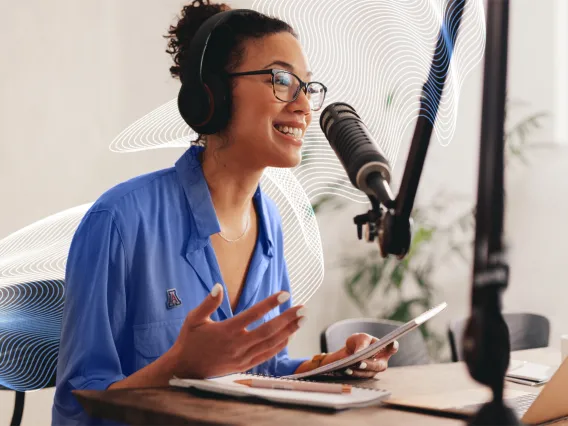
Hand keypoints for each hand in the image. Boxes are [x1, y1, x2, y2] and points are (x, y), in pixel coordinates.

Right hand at [169, 284, 305, 378]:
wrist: (185, 369)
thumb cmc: (189, 341)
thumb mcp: (194, 319)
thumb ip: (207, 303)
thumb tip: (218, 286)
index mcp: (226, 330)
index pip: (253, 314)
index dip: (270, 303)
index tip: (285, 293)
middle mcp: (237, 345)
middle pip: (268, 330)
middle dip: (288, 318)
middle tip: (303, 308)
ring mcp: (242, 357)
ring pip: (271, 344)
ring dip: (289, 331)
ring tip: (302, 319)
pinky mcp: (244, 365)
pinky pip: (267, 355)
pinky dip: (280, 345)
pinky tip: (290, 335)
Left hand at [322, 333, 398, 378]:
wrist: (348, 351)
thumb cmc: (358, 342)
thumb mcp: (360, 338)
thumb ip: (362, 344)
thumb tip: (359, 354)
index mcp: (384, 349)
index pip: (392, 348)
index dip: (393, 347)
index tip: (392, 344)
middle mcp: (382, 360)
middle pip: (379, 365)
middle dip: (369, 365)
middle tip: (359, 362)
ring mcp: (374, 370)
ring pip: (369, 372)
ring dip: (359, 371)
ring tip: (349, 367)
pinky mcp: (366, 375)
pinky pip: (361, 376)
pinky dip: (353, 373)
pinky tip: (346, 370)